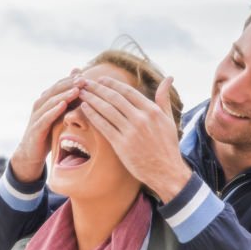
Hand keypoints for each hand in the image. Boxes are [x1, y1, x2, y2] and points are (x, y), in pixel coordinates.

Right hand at [10, 72, 84, 182]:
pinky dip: (54, 110)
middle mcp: (40, 105)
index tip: (86, 75)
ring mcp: (36, 116)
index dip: (72, 79)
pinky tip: (64, 105)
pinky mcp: (36, 128)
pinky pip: (45, 118)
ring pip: (51, 102)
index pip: (60, 85)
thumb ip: (68, 102)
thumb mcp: (60, 116)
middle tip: (83, 79)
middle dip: (70, 84)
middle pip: (55, 90)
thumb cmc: (48, 133)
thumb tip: (80, 87)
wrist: (32, 153)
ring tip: (77, 90)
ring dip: (64, 95)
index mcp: (46, 100)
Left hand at [78, 75, 191, 201]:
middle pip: (114, 98)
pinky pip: (103, 126)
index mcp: (152, 111)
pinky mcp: (121, 145)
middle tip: (84, 82)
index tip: (101, 79)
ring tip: (81, 93)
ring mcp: (131, 132)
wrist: (166, 172)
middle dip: (97, 88)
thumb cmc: (167, 146)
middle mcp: (141, 119)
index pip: (128, 91)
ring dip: (92, 99)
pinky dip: (93, 115)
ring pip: (107, 110)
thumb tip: (169, 77)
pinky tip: (84, 108)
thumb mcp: (169, 119)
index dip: (112, 83)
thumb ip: (164, 98)